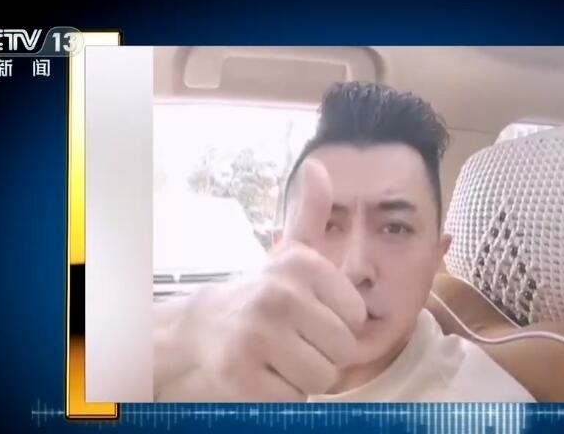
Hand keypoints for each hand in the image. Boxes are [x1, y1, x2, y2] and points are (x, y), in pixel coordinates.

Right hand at [154, 159, 366, 400]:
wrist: (206, 325)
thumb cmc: (265, 291)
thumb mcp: (292, 250)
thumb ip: (313, 213)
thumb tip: (318, 166)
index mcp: (302, 265)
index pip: (357, 317)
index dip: (338, 324)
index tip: (311, 314)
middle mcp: (280, 295)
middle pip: (342, 350)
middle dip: (324, 353)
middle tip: (296, 339)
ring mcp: (257, 335)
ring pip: (320, 377)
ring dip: (305, 375)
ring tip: (282, 355)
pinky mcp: (240, 373)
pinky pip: (292, 398)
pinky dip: (282, 394)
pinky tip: (264, 371)